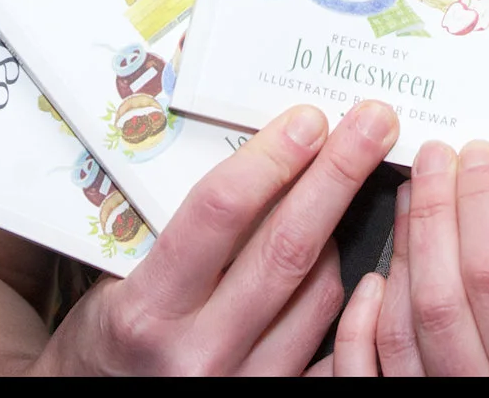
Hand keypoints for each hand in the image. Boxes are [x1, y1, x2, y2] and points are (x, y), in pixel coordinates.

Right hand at [33, 101, 400, 375]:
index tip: (309, 118)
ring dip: (335, 236)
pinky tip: (350, 264)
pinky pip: (336, 342)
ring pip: (320, 292)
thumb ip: (183, 227)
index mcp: (148, 310)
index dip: (271, 159)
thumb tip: (264, 152)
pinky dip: (349, 297)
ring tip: (327, 205)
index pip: (219, 214)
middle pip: (287, 248)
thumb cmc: (114, 333)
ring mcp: (243, 385)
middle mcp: (198, 353)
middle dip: (337, 174)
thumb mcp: (122, 275)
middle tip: (373, 122)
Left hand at [329, 139, 488, 376]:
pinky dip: (360, 325)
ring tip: (408, 194)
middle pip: (440, 297)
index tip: (478, 157)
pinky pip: (365, 375)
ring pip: (399, 329)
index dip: (483, 209)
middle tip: (434, 157)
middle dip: (435, 214)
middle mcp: (479, 392)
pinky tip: (372, 280)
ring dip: (401, 251)